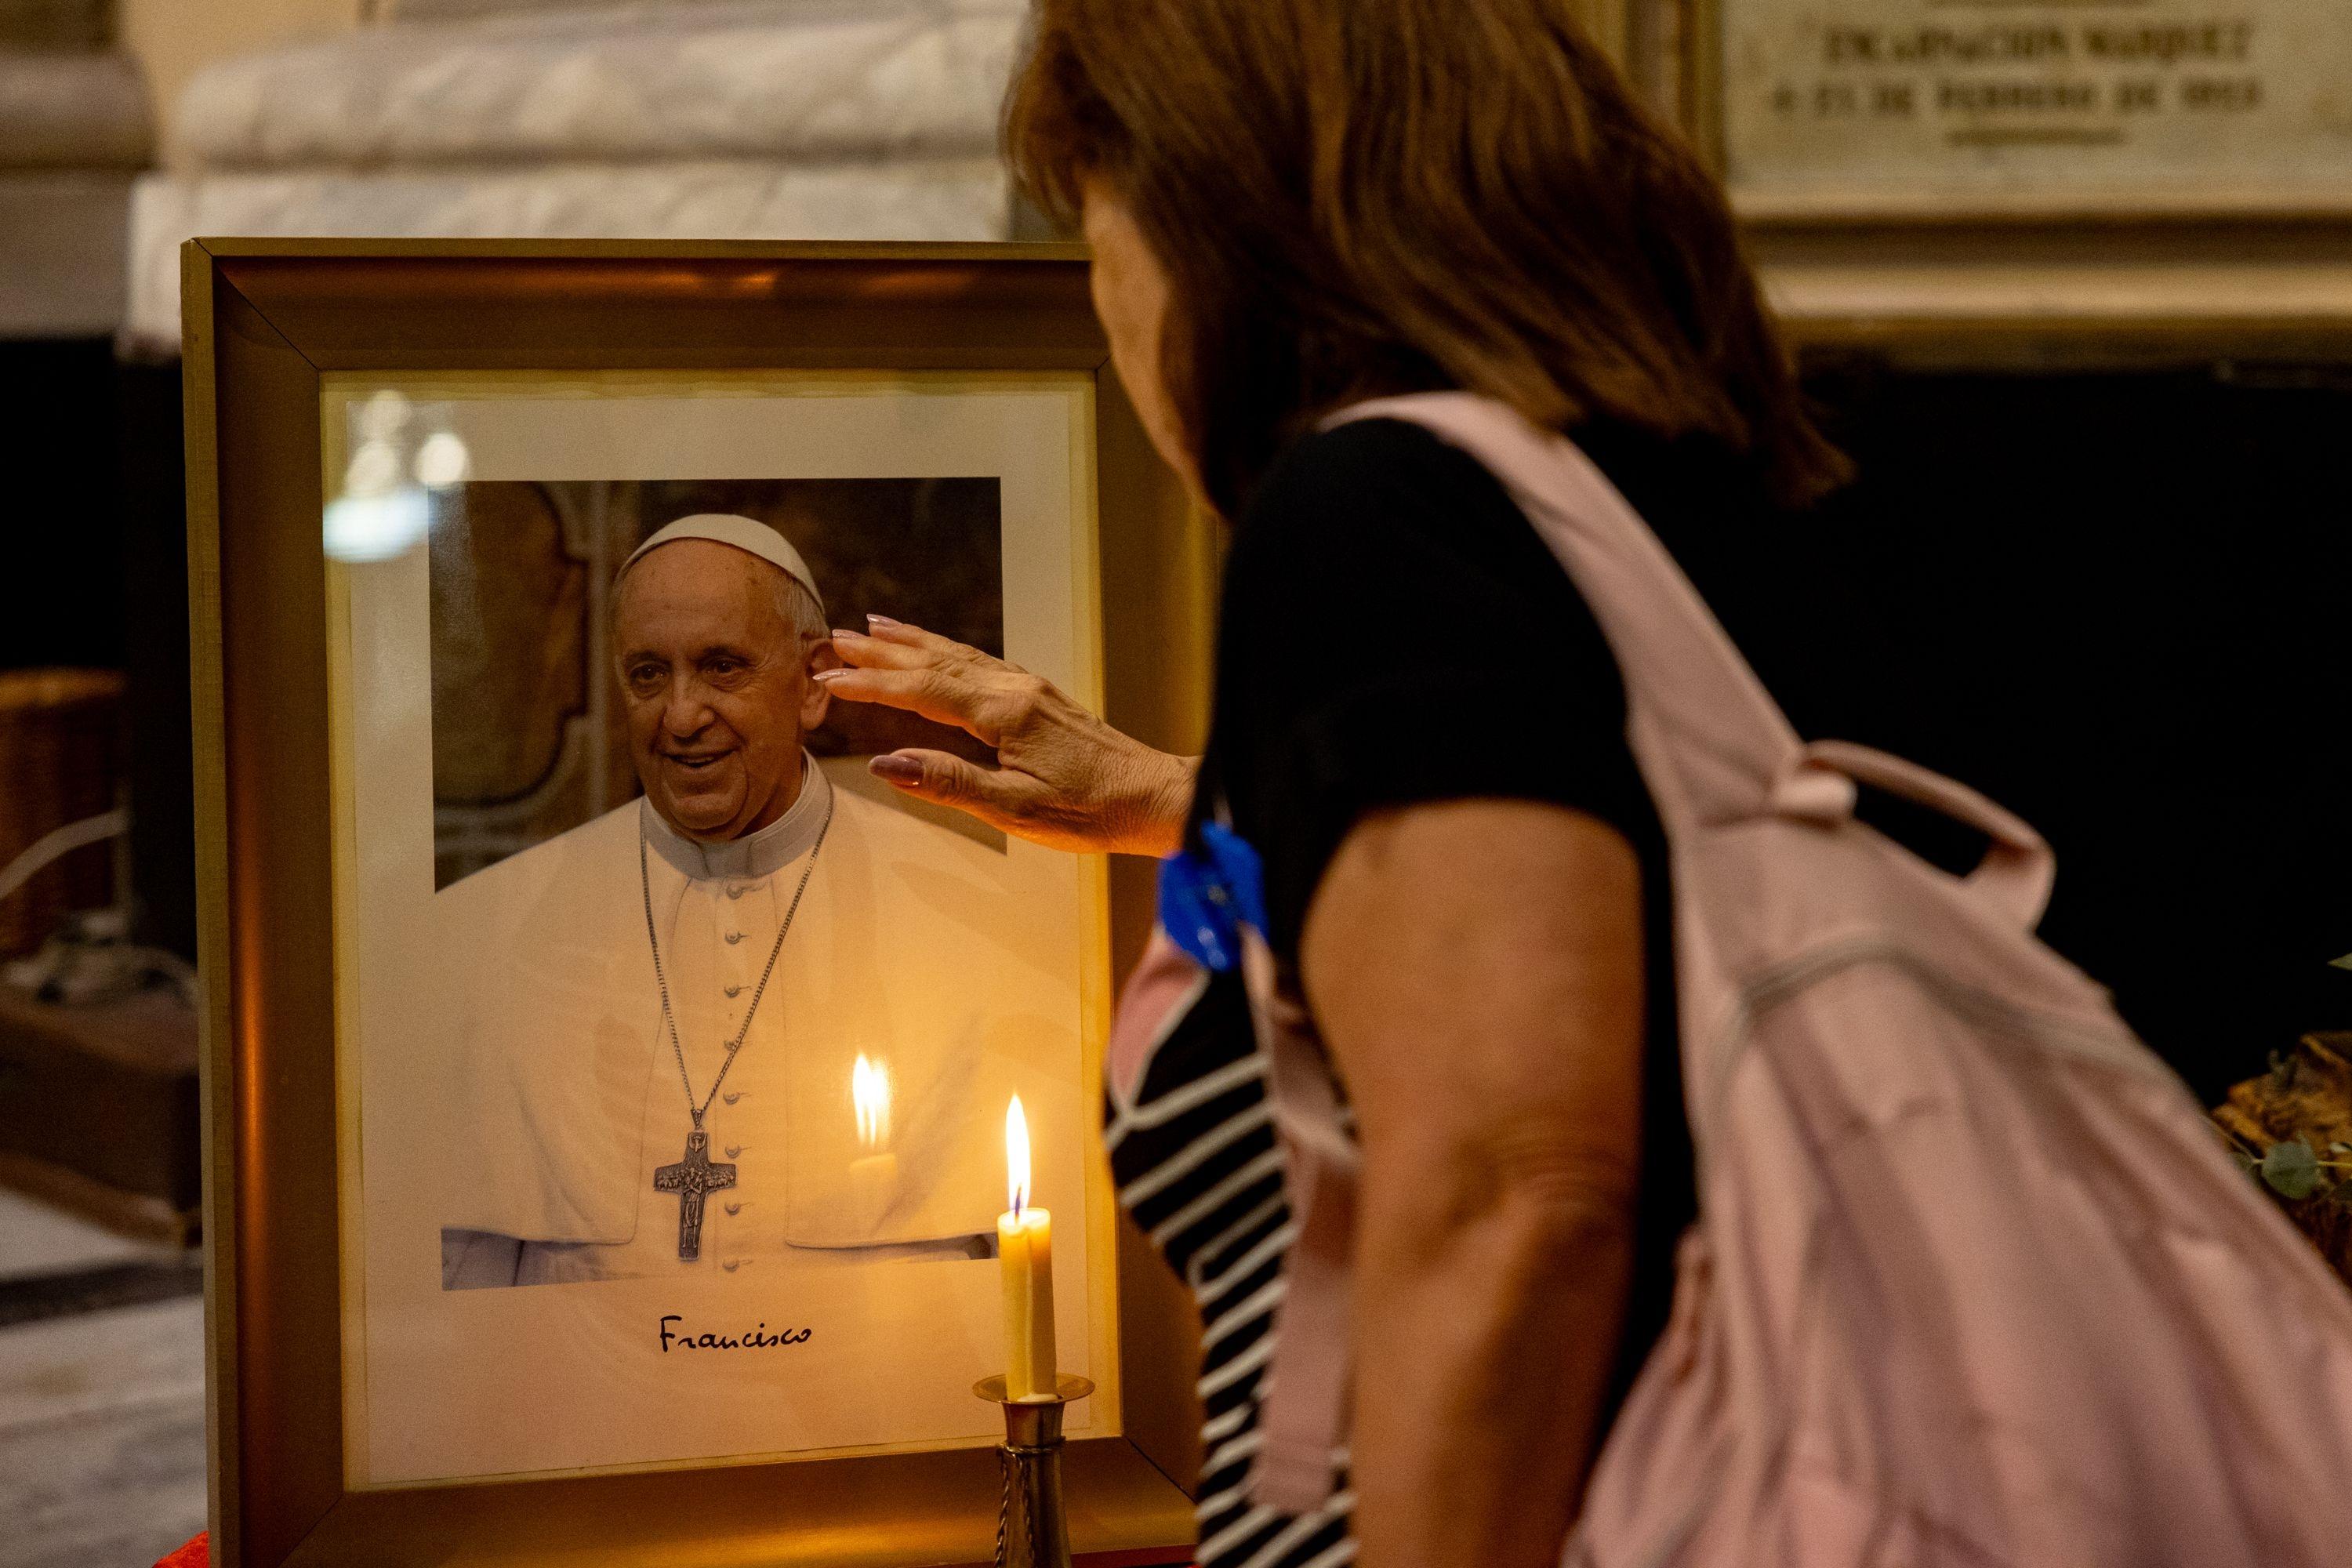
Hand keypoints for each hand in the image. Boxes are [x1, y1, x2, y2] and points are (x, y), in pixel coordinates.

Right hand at [815, 618, 1196, 856]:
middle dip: (882, 651)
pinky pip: (980, 662)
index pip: (922, 689)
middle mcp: (1015, 688)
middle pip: (935, 660)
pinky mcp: (1041, 696)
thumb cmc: (1089, 811)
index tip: (828, 679)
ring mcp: (1030, 687)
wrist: (1151, 797)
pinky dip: (947, 651)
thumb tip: (888, 765)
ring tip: (873, 627)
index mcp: (1004, 713)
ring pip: (958, 654)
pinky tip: (936, 651)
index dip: (871, 684)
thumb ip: (949, 784)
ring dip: (912, 641)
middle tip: (834, 639)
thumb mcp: (1014, 809)